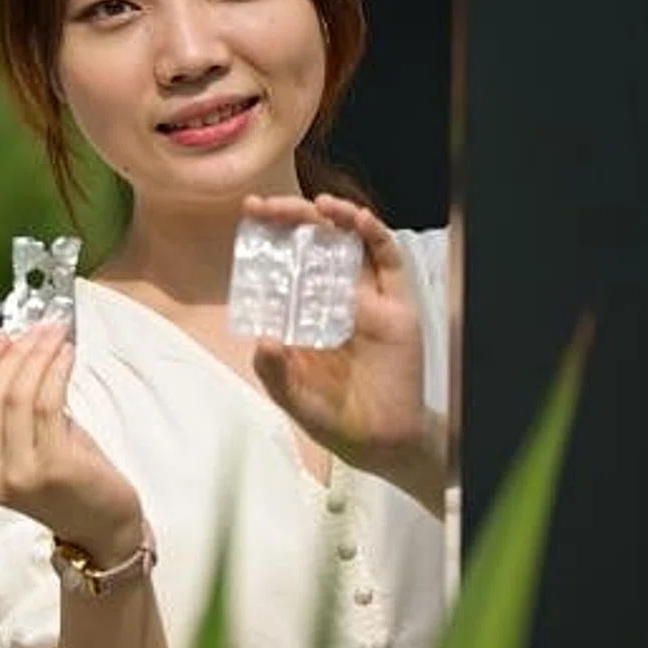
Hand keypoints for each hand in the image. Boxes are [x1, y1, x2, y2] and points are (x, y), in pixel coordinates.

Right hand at [0, 322, 143, 564]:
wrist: (102, 526)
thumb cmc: (67, 481)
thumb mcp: (24, 443)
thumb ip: (8, 406)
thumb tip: (11, 348)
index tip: (3, 337)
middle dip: (14, 353)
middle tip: (37, 330)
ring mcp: (19, 476)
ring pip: (17, 396)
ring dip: (38, 356)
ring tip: (55, 337)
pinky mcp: (54, 468)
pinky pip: (48, 403)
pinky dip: (56, 371)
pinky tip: (66, 358)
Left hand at [242, 194, 443, 511]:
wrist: (379, 442)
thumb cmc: (332, 417)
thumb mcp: (292, 397)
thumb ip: (275, 372)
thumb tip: (263, 339)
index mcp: (304, 311)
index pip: (286, 260)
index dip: (271, 235)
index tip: (249, 211)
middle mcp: (334, 297)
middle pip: (316, 243)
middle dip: (294, 218)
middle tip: (270, 205)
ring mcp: (368, 300)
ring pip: (354, 244)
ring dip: (338, 217)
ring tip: (319, 205)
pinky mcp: (398, 308)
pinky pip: (390, 264)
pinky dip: (376, 236)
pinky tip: (357, 221)